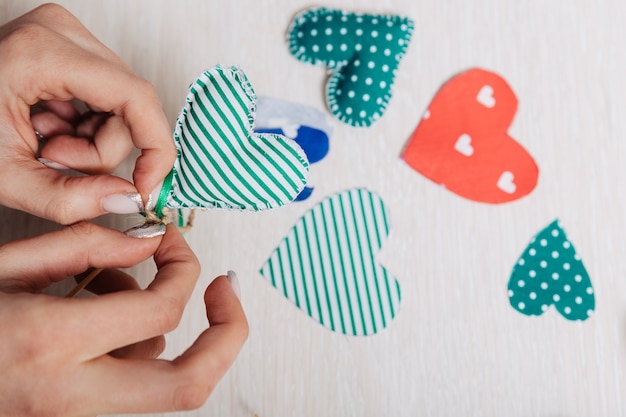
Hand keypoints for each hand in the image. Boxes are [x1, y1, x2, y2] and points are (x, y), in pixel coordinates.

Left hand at [0, 4, 175, 223]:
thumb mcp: (5, 176)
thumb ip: (67, 198)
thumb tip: (126, 199)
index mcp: (43, 53)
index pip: (137, 97)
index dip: (155, 149)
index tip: (147, 186)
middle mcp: (62, 33)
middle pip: (131, 105)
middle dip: (103, 150)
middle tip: (55, 161)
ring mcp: (67, 36)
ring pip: (124, 104)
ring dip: (94, 141)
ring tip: (46, 145)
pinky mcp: (71, 47)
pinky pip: (109, 97)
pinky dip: (86, 126)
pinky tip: (49, 130)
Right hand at [0, 224, 247, 415]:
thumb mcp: (7, 263)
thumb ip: (86, 246)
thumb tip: (151, 243)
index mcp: (51, 342)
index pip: (162, 307)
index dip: (184, 265)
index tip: (173, 240)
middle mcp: (71, 392)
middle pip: (189, 385)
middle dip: (226, 335)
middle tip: (224, 290)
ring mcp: (75, 413)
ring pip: (161, 378)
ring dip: (161, 326)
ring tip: (108, 285)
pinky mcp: (75, 415)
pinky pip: (133, 380)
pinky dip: (134, 340)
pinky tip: (92, 307)